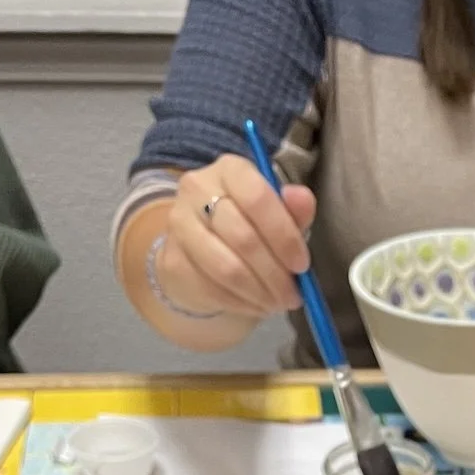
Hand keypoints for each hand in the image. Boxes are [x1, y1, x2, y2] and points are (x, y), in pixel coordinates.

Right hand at [155, 155, 316, 320]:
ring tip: (278, 303)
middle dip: (275, 274)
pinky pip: (213, 289)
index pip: (257, 198)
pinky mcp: (173, 260)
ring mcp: (180, 224)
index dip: (283, 236)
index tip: (301, 265)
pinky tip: (256, 305)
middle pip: (243, 238)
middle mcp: (198, 189)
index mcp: (230, 169)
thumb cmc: (248, 225)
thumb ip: (293, 209)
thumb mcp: (277, 214)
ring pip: (227, 269)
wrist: (202, 248)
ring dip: (259, 293)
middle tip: (293, 295)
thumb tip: (302, 197)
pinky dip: (242, 303)